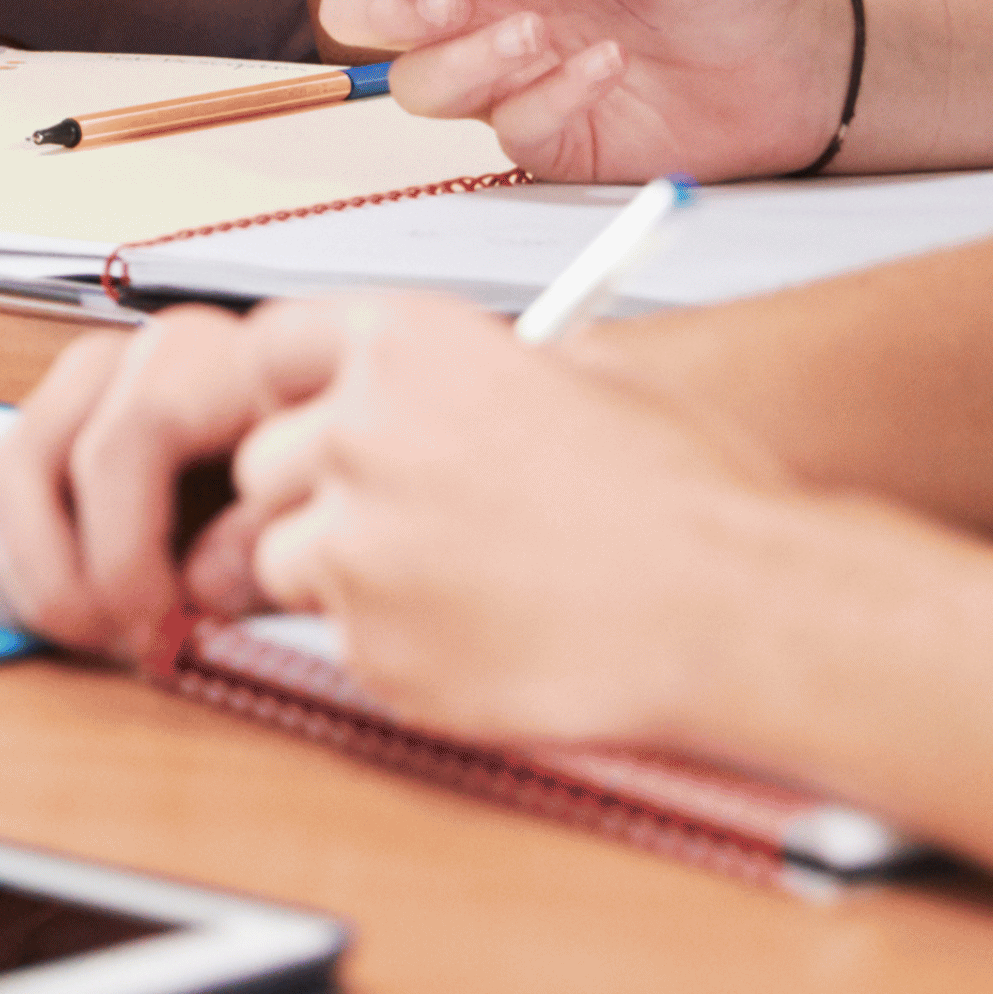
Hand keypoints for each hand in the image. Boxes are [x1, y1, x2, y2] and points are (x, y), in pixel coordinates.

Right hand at [0, 304, 361, 654]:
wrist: (291, 467)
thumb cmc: (302, 490)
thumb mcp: (311, 509)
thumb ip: (265, 543)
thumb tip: (203, 591)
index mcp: (197, 357)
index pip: (128, 434)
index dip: (128, 553)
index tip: (157, 631)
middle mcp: (113, 363)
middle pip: (29, 473)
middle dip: (69, 587)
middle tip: (125, 645)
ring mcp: (54, 400)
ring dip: (31, 586)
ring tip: (102, 631)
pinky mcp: (11, 441)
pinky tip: (65, 605)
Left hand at [236, 298, 793, 752]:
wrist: (728, 606)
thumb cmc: (676, 488)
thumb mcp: (571, 370)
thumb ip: (466, 374)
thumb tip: (414, 391)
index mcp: (404, 344)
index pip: (272, 344)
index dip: (292, 387)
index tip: (306, 414)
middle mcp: (358, 433)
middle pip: (264, 462)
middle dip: (315, 491)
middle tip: (396, 517)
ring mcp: (356, 549)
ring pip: (284, 559)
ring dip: (342, 574)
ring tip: (451, 583)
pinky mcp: (372, 650)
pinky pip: (343, 644)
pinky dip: (393, 645)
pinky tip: (482, 636)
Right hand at [321, 0, 857, 180]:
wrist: (795, 53)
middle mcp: (485, 8)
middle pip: (363, 17)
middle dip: (382, 11)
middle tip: (445, 3)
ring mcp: (513, 77)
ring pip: (420, 86)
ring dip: (467, 62)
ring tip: (541, 35)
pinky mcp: (553, 138)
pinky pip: (507, 131)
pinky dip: (548, 99)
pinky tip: (609, 68)